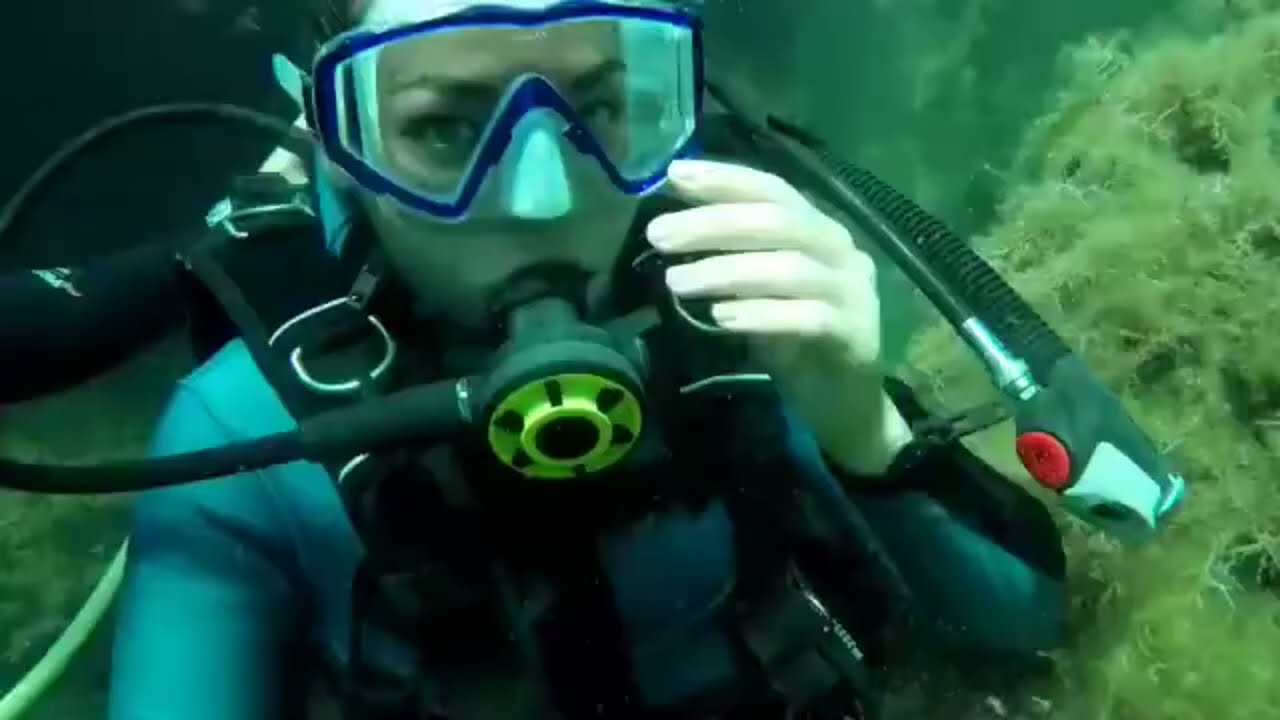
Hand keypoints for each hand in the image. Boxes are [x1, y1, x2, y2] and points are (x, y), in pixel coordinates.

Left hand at [646, 158, 910, 474]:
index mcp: (819, 230)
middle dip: (713, 224)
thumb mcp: (758, 290)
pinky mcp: (854, 336)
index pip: (773, 189)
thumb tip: (673, 221)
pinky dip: (760, 314)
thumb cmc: (794, 339)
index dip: (725, 179)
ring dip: (725, 271)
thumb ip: (731, 254)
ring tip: (674, 282)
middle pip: (778, 222)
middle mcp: (842, 251)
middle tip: (657, 235)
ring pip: (788, 268)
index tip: (673, 175)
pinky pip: (806, 318)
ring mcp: (854, 293)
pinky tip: (720, 318)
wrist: (844, 402)